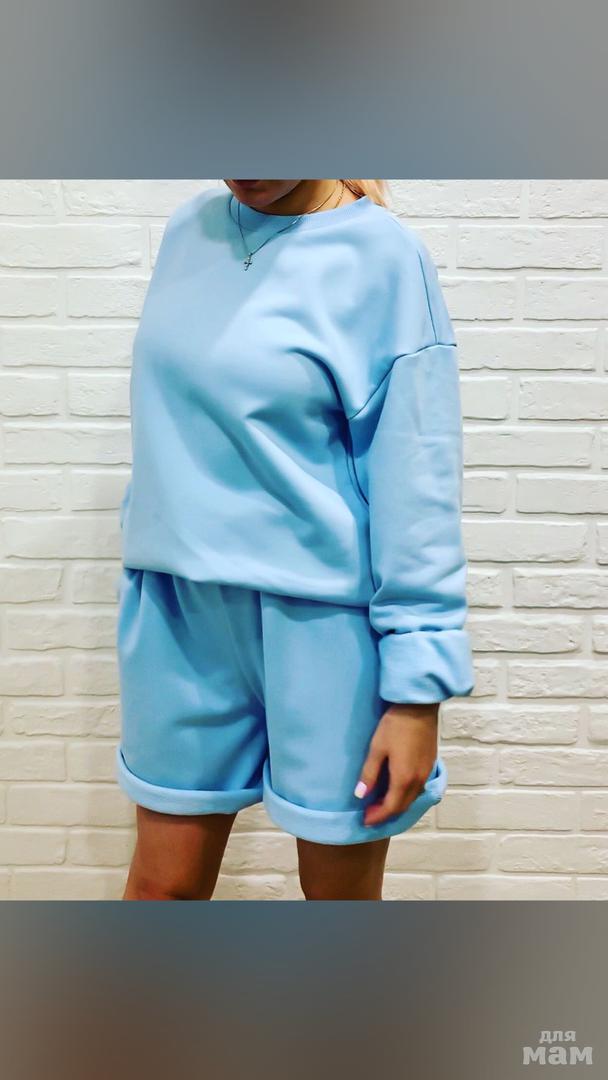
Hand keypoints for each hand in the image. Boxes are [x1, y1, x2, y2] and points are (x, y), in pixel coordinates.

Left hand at [354, 702, 438, 826]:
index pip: (390, 808)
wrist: (418, 707)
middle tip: (369, 812)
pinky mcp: (430, 765)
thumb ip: (369, 774)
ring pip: (412, 799)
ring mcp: (426, 773)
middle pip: (402, 807)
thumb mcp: (377, 748)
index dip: (377, 817)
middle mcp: (418, 781)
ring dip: (396, 805)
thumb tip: (360, 796)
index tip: (365, 820)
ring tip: (380, 803)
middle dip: (386, 814)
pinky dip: (406, 796)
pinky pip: (418, 789)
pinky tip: (396, 789)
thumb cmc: (394, 726)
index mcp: (404, 779)